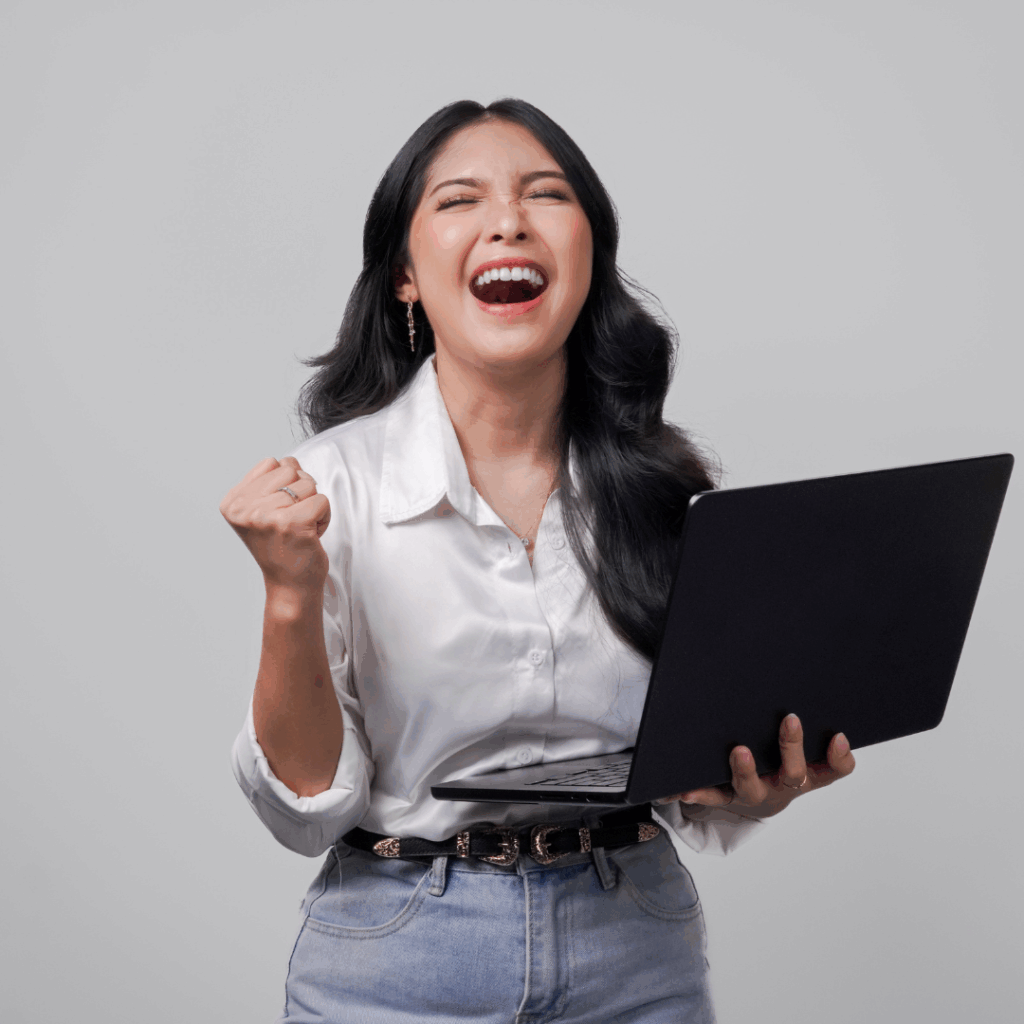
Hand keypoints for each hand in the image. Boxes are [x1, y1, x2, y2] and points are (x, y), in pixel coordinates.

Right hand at [219, 456, 331, 593]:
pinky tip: (311, 535)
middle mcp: (245, 508)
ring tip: (300, 528)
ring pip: (308, 483)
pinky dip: (324, 517)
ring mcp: (268, 516)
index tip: (278, 513)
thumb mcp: (261, 511)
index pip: (272, 463)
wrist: (289, 586)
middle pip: (291, 468)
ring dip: (312, 505)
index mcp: (233, 502)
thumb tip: (289, 461)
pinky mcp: (293, 523)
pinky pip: (322, 500)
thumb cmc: (281, 547)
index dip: (285, 485)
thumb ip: (270, 482)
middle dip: (300, 493)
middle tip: (292, 522)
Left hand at [660, 714, 855, 818]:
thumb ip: (803, 714)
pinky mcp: (728, 796)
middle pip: (795, 774)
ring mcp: (757, 792)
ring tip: (739, 751)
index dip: (840, 756)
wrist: (759, 798)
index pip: (835, 770)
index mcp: (809, 772)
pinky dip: (701, 792)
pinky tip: (687, 786)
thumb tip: (804, 660)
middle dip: (792, 747)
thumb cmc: (781, 756)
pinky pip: (714, 795)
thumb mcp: (799, 740)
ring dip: (746, 769)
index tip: (839, 735)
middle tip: (790, 719)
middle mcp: (784, 784)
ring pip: (753, 787)